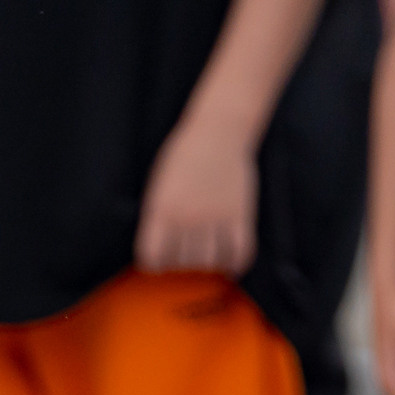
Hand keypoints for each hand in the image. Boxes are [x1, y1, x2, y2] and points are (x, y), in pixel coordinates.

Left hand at [135, 118, 257, 275]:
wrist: (218, 130)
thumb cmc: (183, 157)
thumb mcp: (159, 187)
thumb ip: (158, 219)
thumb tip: (163, 255)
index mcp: (162, 209)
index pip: (152, 259)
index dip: (156, 264)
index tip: (161, 258)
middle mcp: (187, 216)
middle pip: (182, 264)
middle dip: (183, 262)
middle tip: (187, 250)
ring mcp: (216, 217)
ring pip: (210, 263)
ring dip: (208, 263)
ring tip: (208, 251)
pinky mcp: (241, 215)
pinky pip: (241, 254)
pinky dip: (236, 262)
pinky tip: (230, 256)